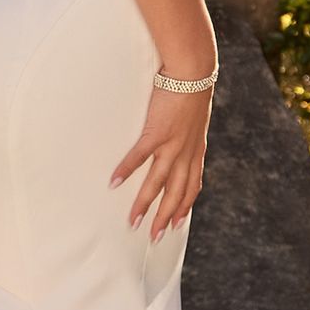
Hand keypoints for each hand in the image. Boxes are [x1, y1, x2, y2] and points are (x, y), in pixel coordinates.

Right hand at [109, 84, 211, 242]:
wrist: (193, 72)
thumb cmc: (191, 90)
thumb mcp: (195, 118)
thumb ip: (188, 134)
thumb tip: (182, 140)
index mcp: (195, 150)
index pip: (192, 186)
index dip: (184, 207)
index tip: (177, 225)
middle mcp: (186, 153)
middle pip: (176, 193)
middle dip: (166, 218)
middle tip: (155, 238)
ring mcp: (172, 145)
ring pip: (158, 183)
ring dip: (145, 204)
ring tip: (133, 221)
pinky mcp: (157, 132)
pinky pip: (139, 157)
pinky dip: (126, 171)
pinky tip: (114, 183)